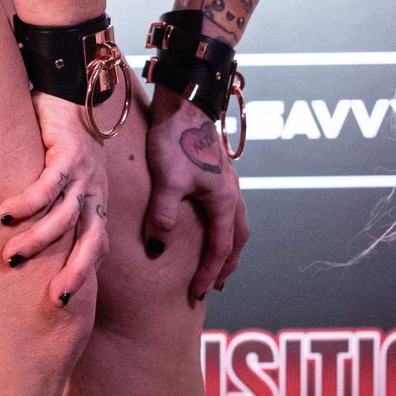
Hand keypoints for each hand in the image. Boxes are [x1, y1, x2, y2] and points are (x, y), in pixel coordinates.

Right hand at [0, 91, 110, 308]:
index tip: (62, 302)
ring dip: (39, 241)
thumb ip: (51, 203)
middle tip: (55, 300)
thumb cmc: (60, 137)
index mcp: (95, 201)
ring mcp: (83, 173)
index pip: (97, 246)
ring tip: (11, 257)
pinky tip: (4, 215)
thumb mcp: (64, 175)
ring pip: (65, 217)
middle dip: (76, 273)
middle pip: (92, 241)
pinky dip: (26, 203)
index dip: (84, 274)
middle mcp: (93, 191)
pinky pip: (48, 185)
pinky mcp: (67, 153)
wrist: (70, 88)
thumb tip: (21, 237)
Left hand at [142, 83, 248, 307]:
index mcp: (223, 200)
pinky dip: (221, 226)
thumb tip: (158, 248)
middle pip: (237, 239)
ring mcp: (226, 182)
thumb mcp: (168, 180)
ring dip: (227, 246)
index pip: (220, 248)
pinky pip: (226, 209)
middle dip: (226, 264)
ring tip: (215, 260)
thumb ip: (164, 215)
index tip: (198, 292)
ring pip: (235, 223)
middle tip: (214, 284)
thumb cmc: (176, 138)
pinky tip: (206, 223)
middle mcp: (231, 193)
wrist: (184, 103)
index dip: (209, 272)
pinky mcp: (215, 172)